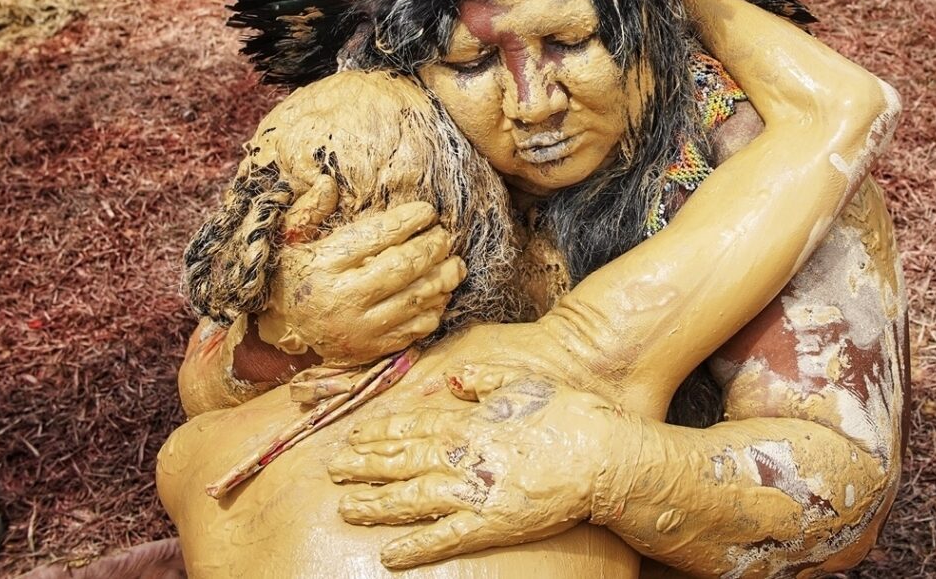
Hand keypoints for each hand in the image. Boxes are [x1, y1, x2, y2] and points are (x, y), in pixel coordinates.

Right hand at [255, 202, 465, 365]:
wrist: (280, 328)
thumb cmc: (293, 273)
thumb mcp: (288, 238)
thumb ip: (308, 209)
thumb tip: (328, 182)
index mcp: (323, 265)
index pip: (374, 237)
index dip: (406, 221)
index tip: (428, 211)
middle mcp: (342, 298)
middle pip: (401, 268)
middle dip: (431, 249)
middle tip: (445, 236)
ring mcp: (359, 328)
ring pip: (414, 299)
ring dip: (442, 279)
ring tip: (455, 264)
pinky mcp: (371, 349)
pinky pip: (414, 329)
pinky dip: (434, 310)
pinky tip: (441, 294)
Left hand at [329, 365, 640, 566]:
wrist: (601, 453)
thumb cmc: (569, 414)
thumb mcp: (524, 383)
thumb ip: (485, 380)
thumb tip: (453, 379)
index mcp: (470, 421)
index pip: (414, 426)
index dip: (380, 432)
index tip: (355, 434)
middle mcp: (464, 455)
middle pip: (403, 460)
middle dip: (365, 465)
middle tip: (334, 468)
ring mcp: (475, 491)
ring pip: (413, 498)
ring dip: (376, 503)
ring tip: (346, 507)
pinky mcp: (491, 523)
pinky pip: (445, 538)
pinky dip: (415, 547)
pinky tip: (390, 555)